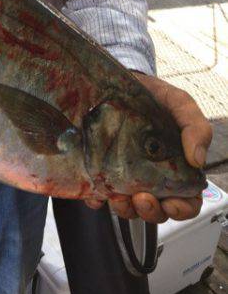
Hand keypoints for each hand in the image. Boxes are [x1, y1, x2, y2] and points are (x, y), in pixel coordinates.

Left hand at [85, 73, 211, 223]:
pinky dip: (97, 198)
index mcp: (175, 168)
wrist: (122, 81)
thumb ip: (195, 127)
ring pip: (127, 208)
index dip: (181, 210)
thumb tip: (198, 159)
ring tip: (117, 194)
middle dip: (149, 212)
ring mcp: (124, 175)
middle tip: (141, 197)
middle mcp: (150, 176)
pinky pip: (98, 194)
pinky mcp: (100, 170)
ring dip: (124, 209)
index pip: (185, 201)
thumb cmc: (154, 96)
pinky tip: (96, 191)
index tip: (172, 204)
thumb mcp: (179, 104)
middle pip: (155, 211)